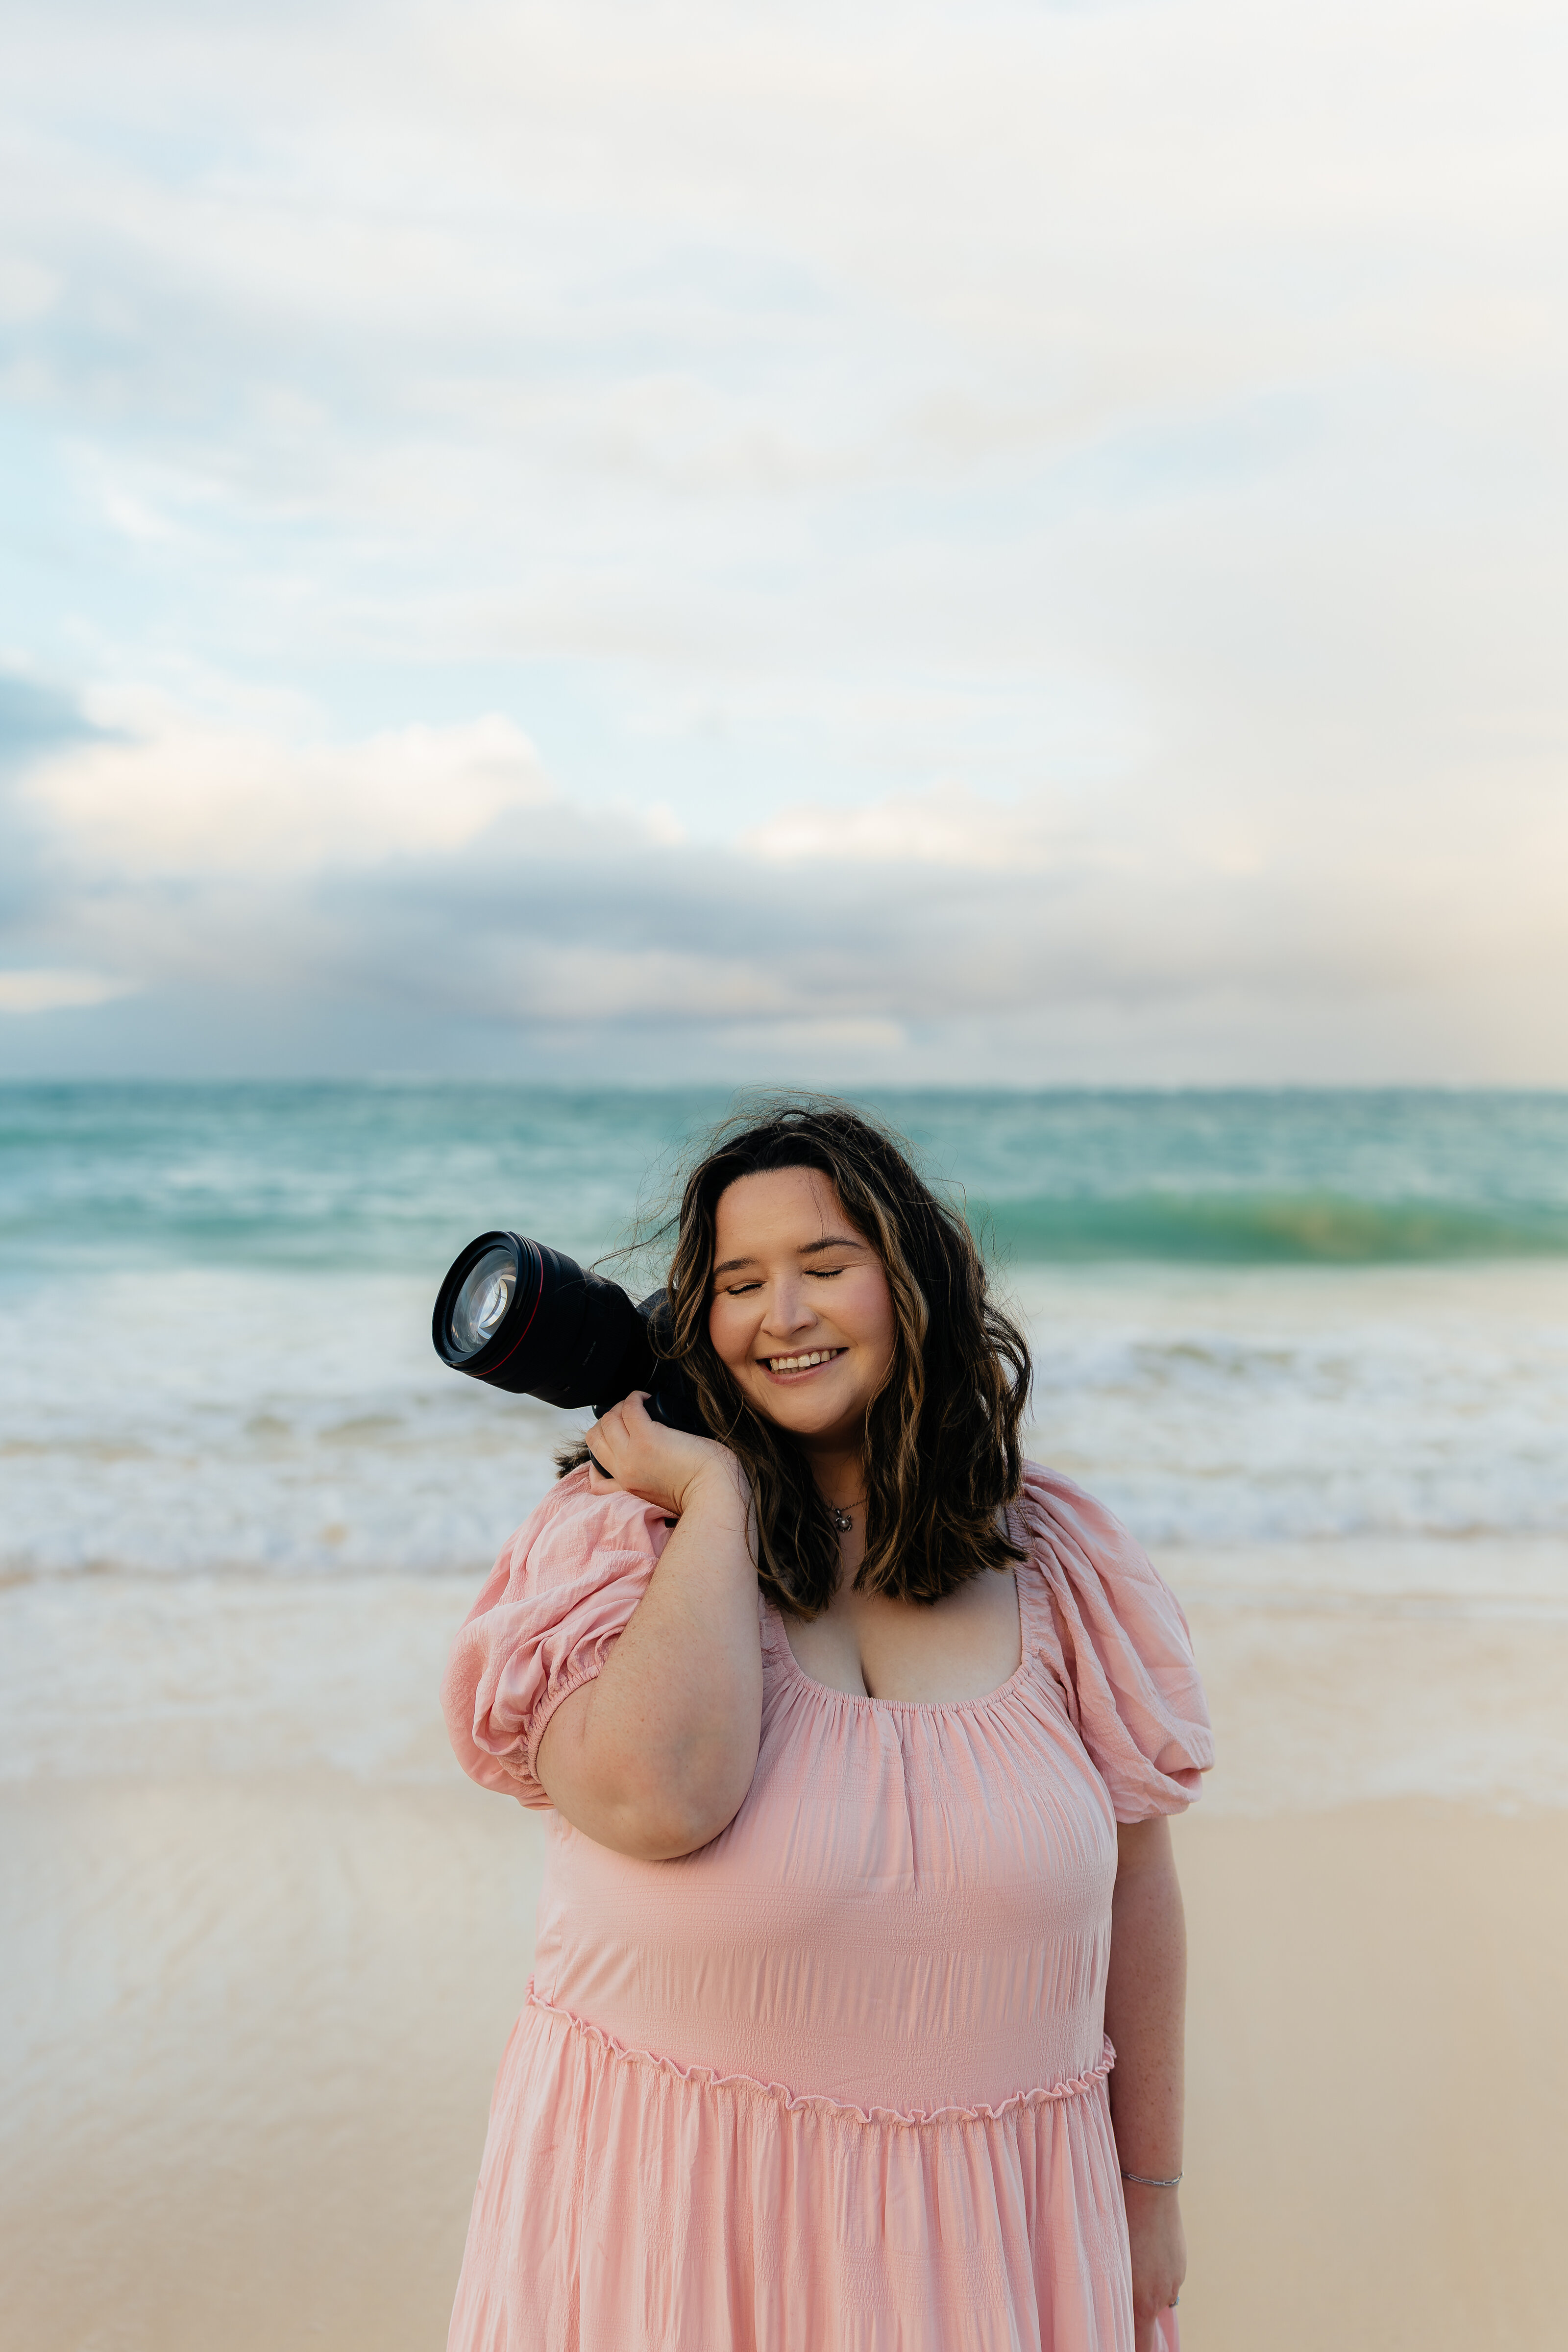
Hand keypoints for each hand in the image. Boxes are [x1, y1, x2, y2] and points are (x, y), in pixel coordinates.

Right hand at [585, 1391, 737, 1518]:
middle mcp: (624, 1471)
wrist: (714, 1493)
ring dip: (619, 1407)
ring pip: (608, 1420)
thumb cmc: (698, 1492)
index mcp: (626, 1488)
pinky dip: (635, 1398)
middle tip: (626, 1416)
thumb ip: (644, 1486)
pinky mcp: (649, 1437)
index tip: (614, 1440)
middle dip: (607, 1422)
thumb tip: (644, 1467)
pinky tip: (646, 1398)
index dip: (599, 1453)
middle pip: (595, 1438)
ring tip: (637, 1405)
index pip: (594, 1476)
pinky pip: (630, 1408)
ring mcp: (633, 1454)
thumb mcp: (659, 1498)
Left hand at [1124, 2183, 1185, 2348]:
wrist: (1148, 2187)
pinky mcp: (1181, 2264)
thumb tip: (1113, 2307)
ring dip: (1145, 2292)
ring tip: (1130, 2265)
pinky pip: (1165, 2279)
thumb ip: (1114, 2291)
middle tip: (1126, 2306)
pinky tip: (1143, 2250)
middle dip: (1138, 2323)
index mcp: (1140, 2302)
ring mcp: (1174, 2279)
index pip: (1141, 2346)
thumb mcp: (1108, 2261)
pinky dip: (1155, 2274)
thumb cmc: (1117, 2221)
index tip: (1124, 2341)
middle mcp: (1161, 2296)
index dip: (1134, 2347)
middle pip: (1149, 2323)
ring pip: (1157, 2298)